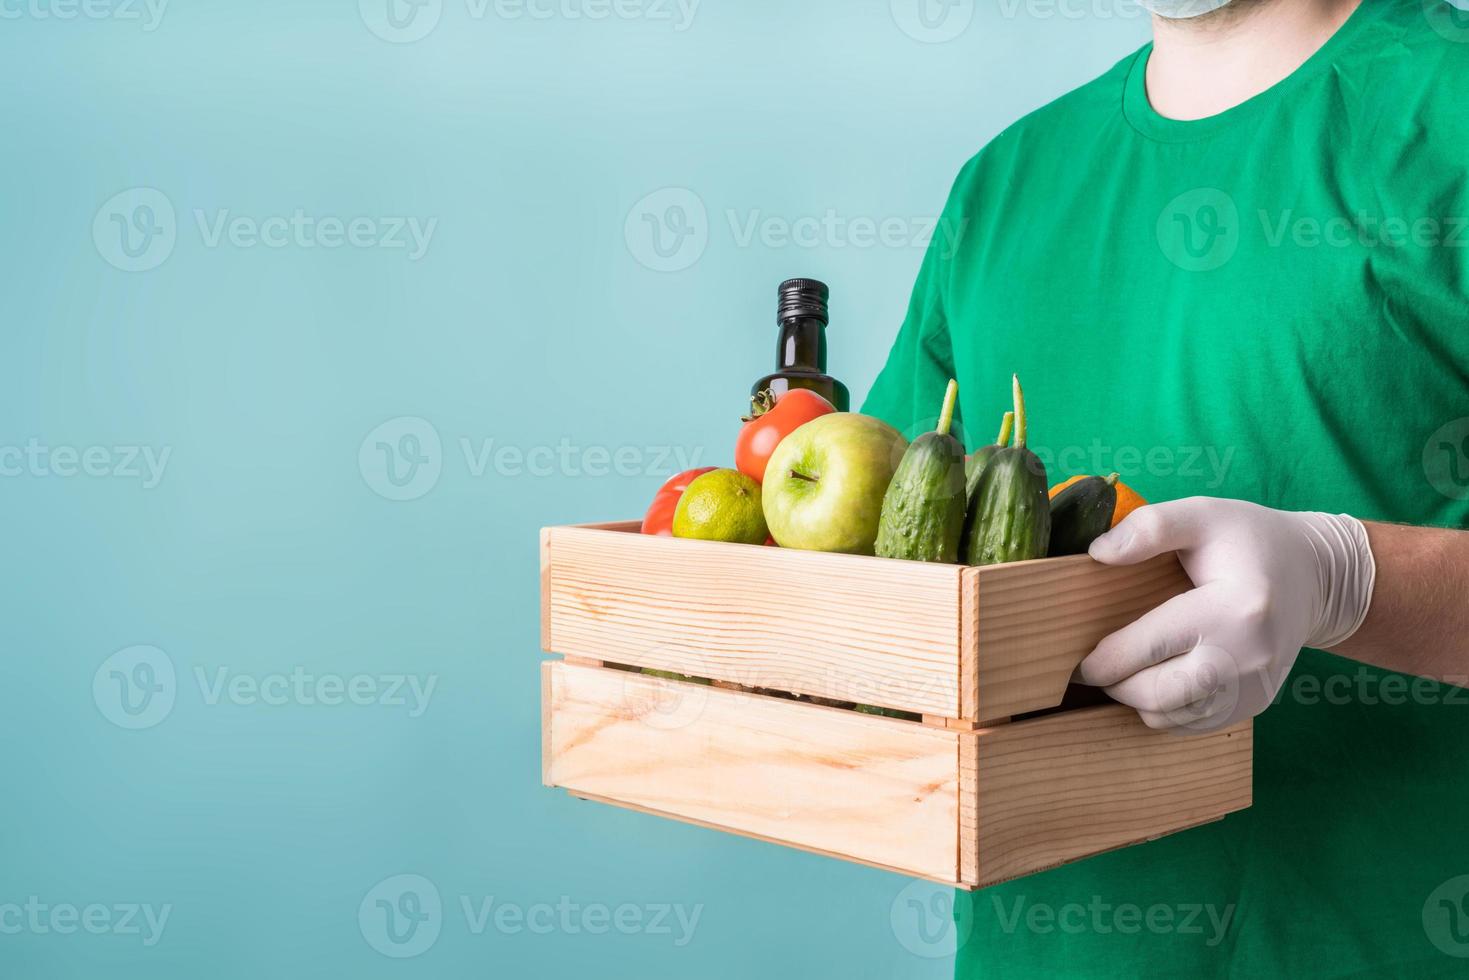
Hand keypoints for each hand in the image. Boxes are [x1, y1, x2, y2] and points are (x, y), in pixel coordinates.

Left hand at [1076, 497, 1375, 733]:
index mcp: (1235, 608)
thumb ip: (1151, 527)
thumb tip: (1098, 553)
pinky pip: (1193, 723)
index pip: (1150, 646)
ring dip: (1138, 700)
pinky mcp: (1255, 704)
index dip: (1105, 658)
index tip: (1080, 658)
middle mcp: (1250, 656)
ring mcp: (1256, 686)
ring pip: (1173, 717)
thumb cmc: (1249, 539)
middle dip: (1116, 686)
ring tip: (1125, 672)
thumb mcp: (1203, 514)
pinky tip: (1157, 681)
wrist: (1315, 576)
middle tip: (1096, 669)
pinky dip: (1165, 710)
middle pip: (1160, 695)